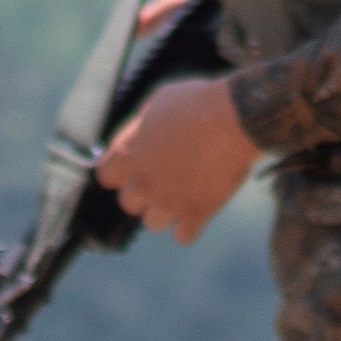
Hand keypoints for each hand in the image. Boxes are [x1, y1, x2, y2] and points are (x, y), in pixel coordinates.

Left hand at [99, 67, 259, 243]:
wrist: (235, 118)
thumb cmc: (196, 103)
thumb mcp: (156, 103)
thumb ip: (139, 128)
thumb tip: (133, 139)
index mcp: (128, 155)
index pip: (106, 177)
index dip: (121, 172)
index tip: (135, 167)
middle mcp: (143, 183)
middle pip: (129, 204)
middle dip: (144, 193)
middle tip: (165, 179)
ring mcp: (168, 201)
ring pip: (153, 223)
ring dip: (165, 212)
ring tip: (182, 194)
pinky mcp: (196, 213)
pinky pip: (183, 237)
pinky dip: (189, 227)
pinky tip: (197, 209)